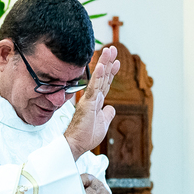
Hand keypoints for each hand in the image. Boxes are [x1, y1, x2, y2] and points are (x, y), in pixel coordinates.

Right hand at [65, 46, 119, 160]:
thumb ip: (107, 114)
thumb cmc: (86, 136)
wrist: (77, 145)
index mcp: (96, 102)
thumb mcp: (103, 124)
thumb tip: (111, 107)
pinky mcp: (87, 104)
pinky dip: (98, 76)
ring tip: (109, 50)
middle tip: (113, 48)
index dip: (111, 72)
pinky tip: (101, 66)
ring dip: (104, 63)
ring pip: (98, 78)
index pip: (105, 84)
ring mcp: (89, 99)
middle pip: (103, 77)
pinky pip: (93, 88)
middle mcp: (92, 98)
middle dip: (108, 62)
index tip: (116, 62)